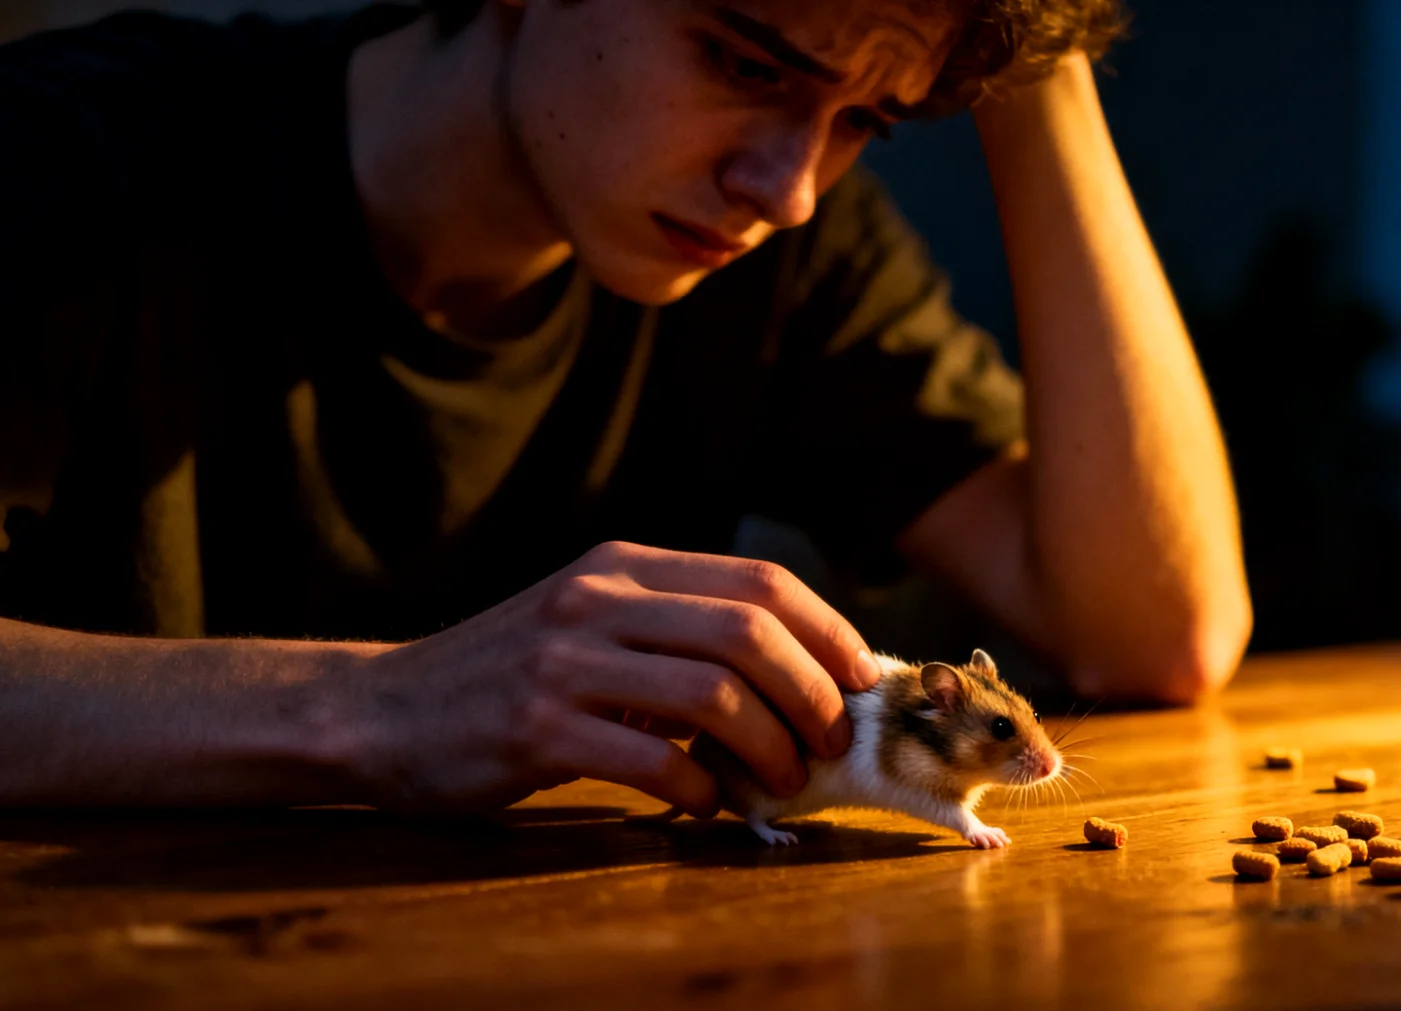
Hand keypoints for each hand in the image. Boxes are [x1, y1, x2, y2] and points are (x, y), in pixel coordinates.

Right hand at [338, 541, 883, 814]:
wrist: (380, 710)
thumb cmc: (507, 674)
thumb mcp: (591, 622)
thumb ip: (676, 630)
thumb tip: (800, 676)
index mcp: (624, 565)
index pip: (759, 580)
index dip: (828, 630)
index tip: (861, 679)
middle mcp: (598, 598)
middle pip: (748, 631)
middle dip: (811, 692)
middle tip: (833, 741)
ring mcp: (564, 661)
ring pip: (711, 692)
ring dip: (768, 745)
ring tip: (783, 780)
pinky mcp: (535, 727)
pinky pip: (649, 758)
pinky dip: (698, 787)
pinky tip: (706, 804)